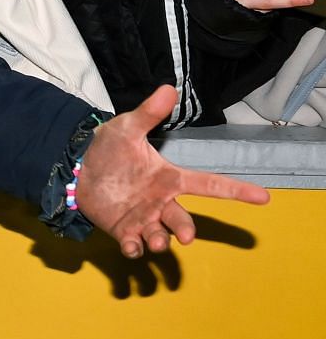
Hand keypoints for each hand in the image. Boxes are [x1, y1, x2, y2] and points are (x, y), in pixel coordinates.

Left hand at [74, 86, 270, 258]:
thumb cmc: (108, 148)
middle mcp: (161, 202)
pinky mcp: (123, 230)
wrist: (76, 165)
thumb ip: (149, 113)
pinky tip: (131, 248)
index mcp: (169, 178)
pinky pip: (134, 246)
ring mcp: (143, 218)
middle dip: (187, 230)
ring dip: (161, 242)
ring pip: (161, 236)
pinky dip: (135, 250)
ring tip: (156, 242)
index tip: (264, 197)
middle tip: (185, 237)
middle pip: (184, 220)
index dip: (237, 190)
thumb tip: (169, 88)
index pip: (210, 184)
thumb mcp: (127, 128)